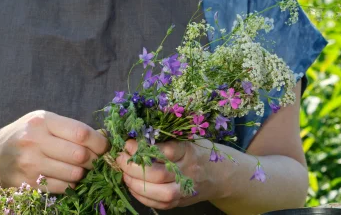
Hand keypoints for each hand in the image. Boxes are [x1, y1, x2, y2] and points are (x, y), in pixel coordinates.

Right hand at [0, 110, 108, 192]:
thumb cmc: (25, 135)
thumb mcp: (44, 122)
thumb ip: (70, 127)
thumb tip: (104, 137)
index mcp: (42, 121)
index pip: (81, 133)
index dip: (100, 143)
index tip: (105, 148)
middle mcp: (35, 141)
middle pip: (80, 155)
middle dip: (94, 160)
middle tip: (96, 161)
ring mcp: (31, 163)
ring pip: (74, 174)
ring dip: (84, 174)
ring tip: (80, 168)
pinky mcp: (29, 183)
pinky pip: (63, 187)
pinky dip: (71, 184)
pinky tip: (67, 177)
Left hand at [115, 139, 234, 209]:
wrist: (220, 174)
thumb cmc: (197, 151)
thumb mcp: (186, 139)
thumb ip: (164, 139)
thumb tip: (133, 137)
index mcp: (189, 151)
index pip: (166, 151)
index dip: (143, 149)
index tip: (129, 143)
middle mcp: (188, 171)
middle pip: (158, 174)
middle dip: (133, 167)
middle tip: (121, 159)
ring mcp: (185, 189)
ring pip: (159, 192)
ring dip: (136, 184)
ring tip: (124, 174)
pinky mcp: (181, 202)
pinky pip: (159, 204)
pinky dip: (141, 196)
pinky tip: (132, 186)